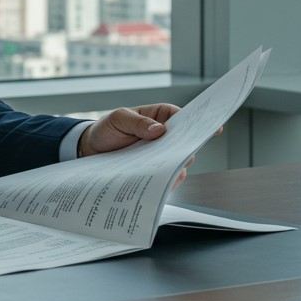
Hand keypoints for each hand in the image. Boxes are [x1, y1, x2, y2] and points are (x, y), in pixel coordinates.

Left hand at [79, 104, 220, 188]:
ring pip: (179, 162)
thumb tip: (159, 130)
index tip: (210, 128)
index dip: (197, 122)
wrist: (90, 150)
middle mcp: (164, 136)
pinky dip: (167, 181)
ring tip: (169, 170)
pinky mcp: (154, 172)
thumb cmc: (106, 129)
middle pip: (185, 141)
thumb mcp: (118, 119)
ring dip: (176, 166)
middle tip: (185, 154)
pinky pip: (168, 178)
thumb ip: (138, 123)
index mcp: (159, 116)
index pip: (182, 117)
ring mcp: (160, 155)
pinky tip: (162, 183)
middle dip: (188, 147)